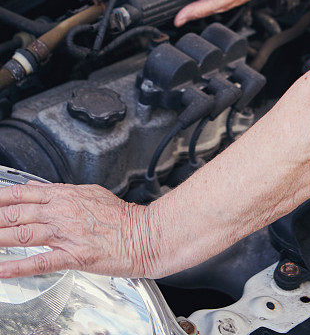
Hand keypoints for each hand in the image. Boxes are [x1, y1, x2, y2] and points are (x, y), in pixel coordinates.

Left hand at [0, 181, 158, 278]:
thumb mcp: (91, 193)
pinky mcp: (74, 256)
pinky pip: (41, 261)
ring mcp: (67, 234)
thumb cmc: (122, 217)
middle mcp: (63, 212)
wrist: (144, 234)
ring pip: (25, 235)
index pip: (25, 193)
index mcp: (67, 196)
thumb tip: (40, 190)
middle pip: (19, 213)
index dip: (3, 197)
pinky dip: (19, 266)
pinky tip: (4, 270)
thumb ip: (63, 193)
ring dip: (0, 238)